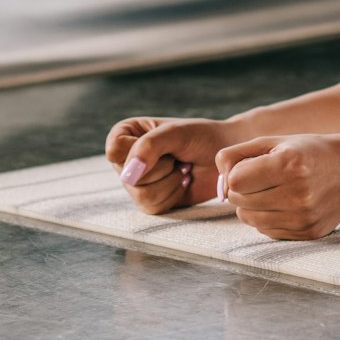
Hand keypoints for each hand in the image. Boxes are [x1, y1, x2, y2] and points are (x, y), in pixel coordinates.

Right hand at [106, 116, 238, 214]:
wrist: (224, 157)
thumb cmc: (201, 137)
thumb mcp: (175, 132)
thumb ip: (148, 147)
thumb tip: (128, 176)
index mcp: (126, 134)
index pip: (115, 150)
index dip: (139, 151)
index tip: (162, 142)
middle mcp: (126, 159)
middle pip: (128, 177)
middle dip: (161, 168)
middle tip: (176, 156)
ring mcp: (137, 182)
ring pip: (140, 195)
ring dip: (169, 182)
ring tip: (181, 168)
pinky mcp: (151, 201)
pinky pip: (154, 207)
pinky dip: (173, 195)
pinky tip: (183, 182)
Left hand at [216, 133, 339, 239]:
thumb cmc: (307, 151)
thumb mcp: (273, 141)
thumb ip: (236, 155)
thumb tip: (217, 184)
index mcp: (289, 164)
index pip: (236, 181)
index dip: (236, 174)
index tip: (248, 167)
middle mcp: (298, 193)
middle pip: (240, 201)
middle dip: (242, 190)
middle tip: (260, 179)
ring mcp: (304, 217)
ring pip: (250, 219)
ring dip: (251, 206)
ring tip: (271, 190)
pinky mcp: (308, 233)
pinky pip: (267, 232)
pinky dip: (267, 219)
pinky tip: (283, 204)